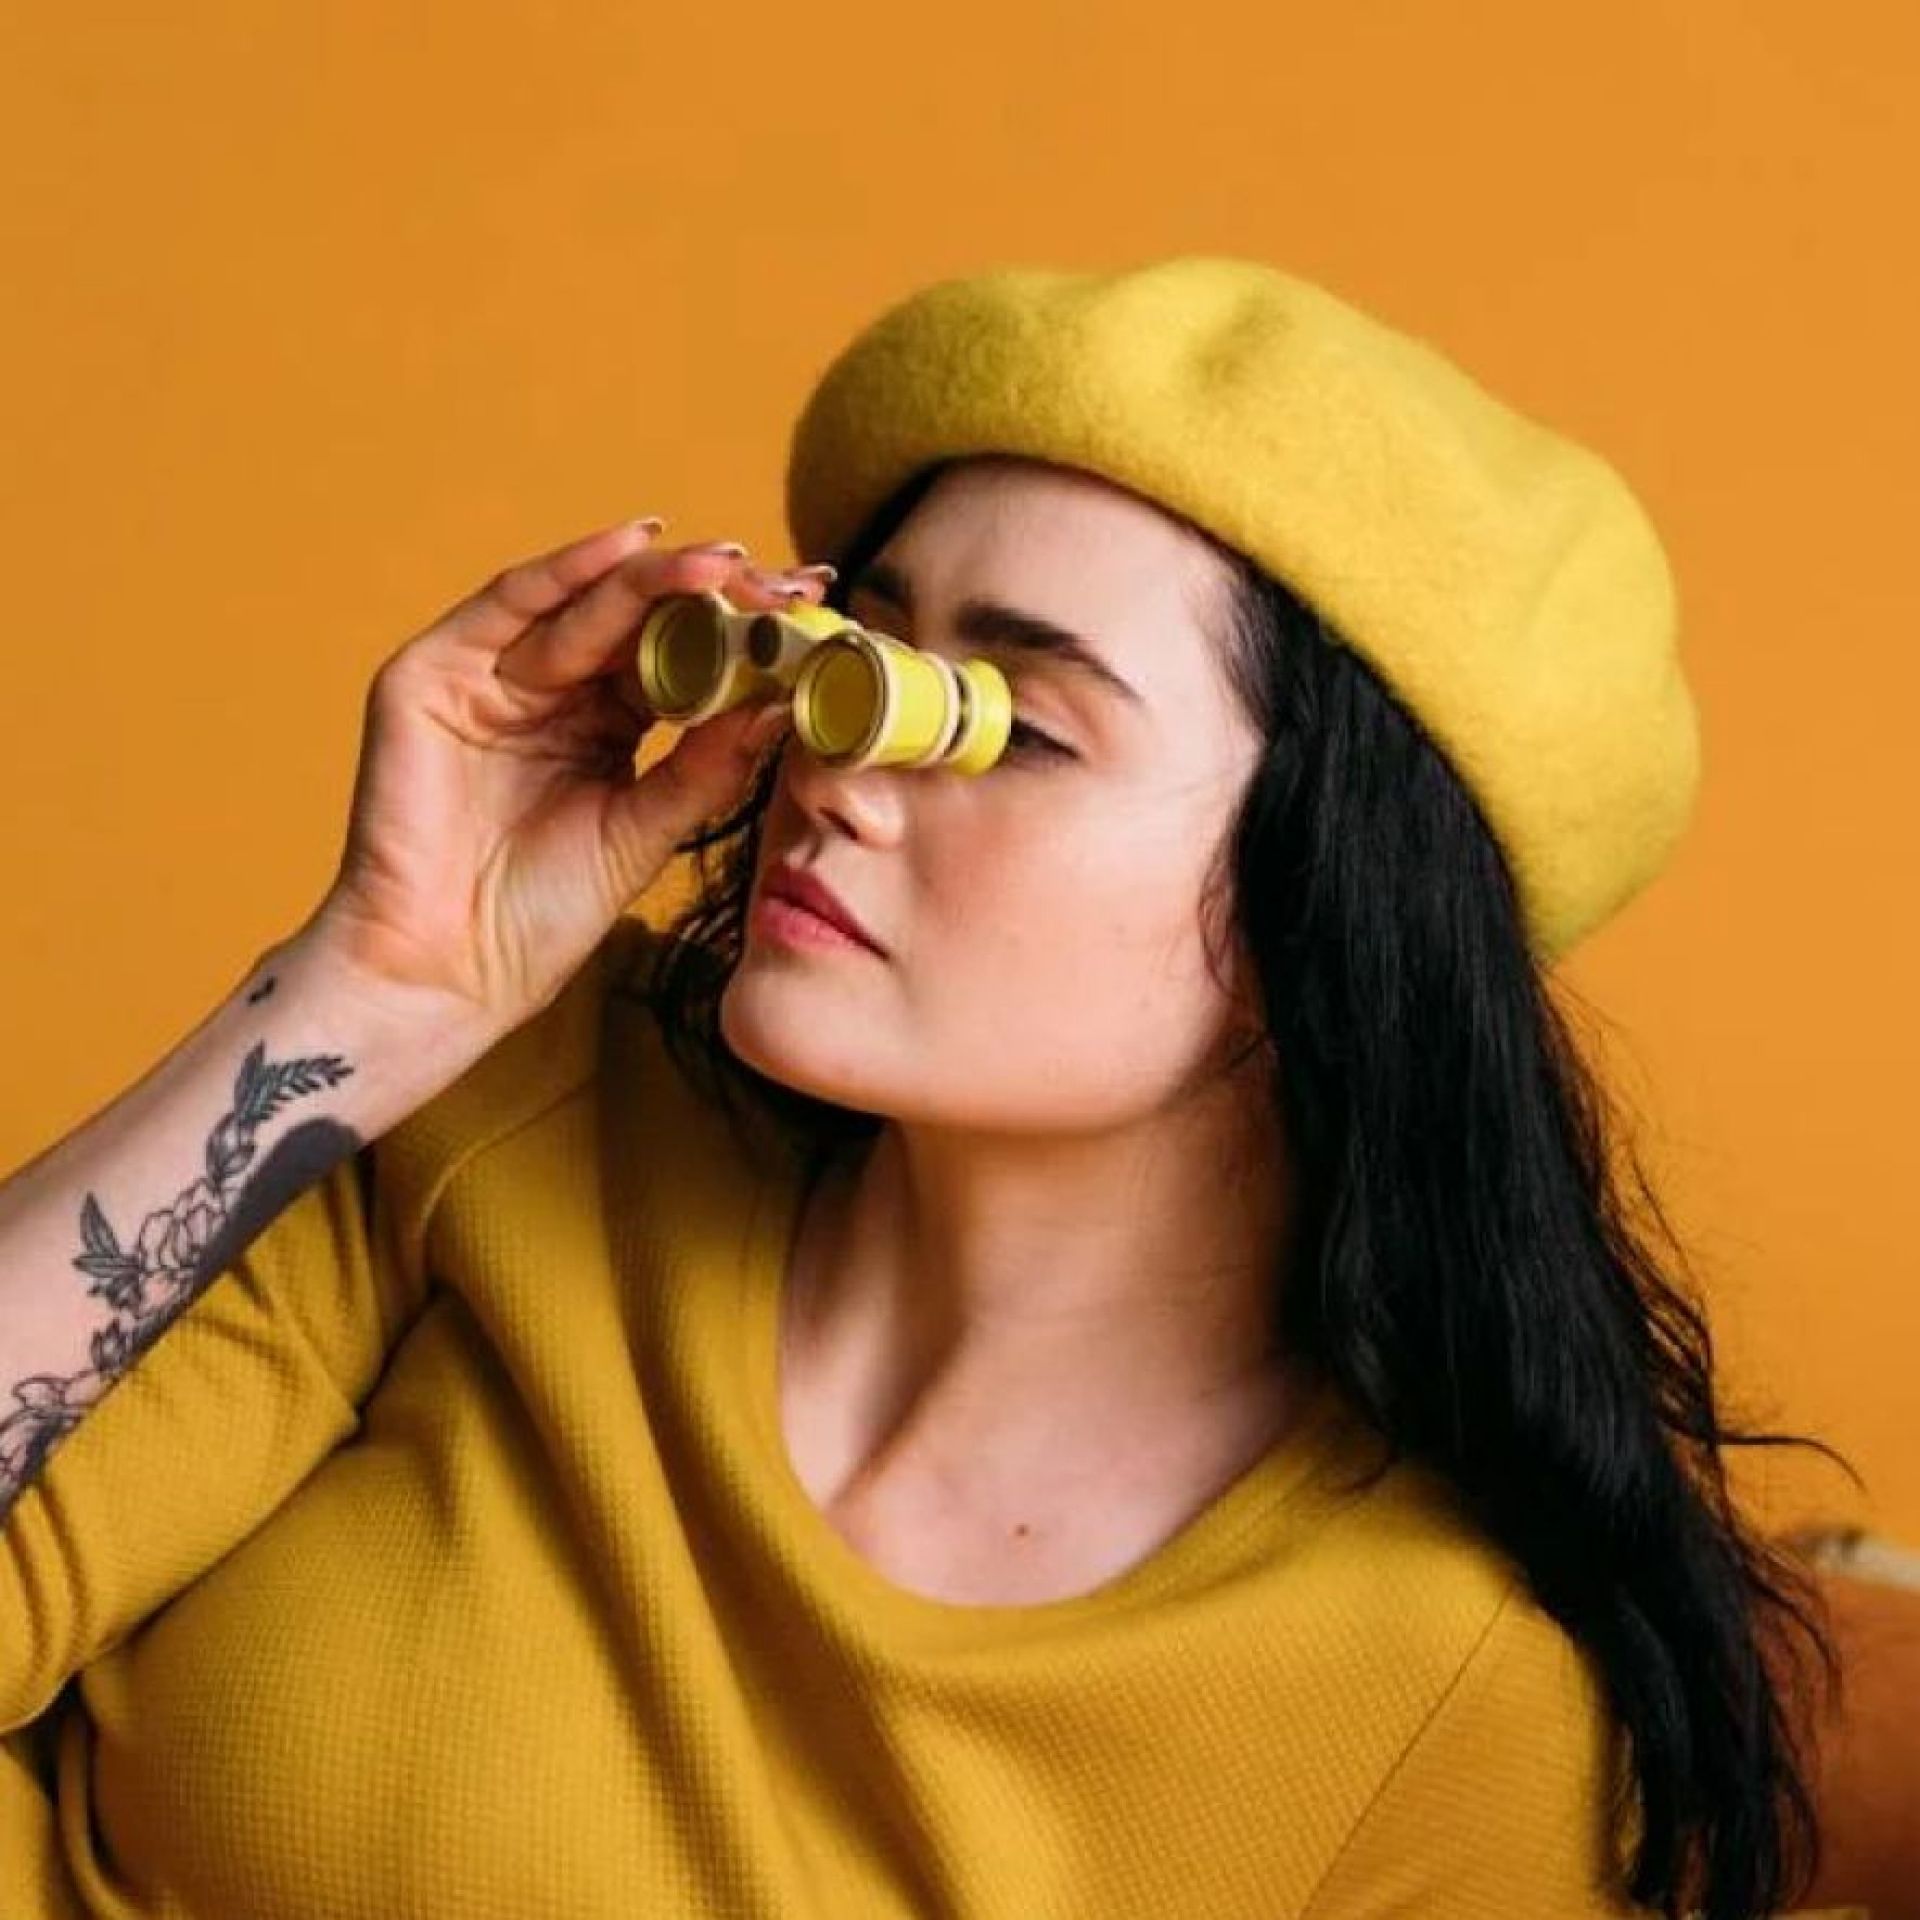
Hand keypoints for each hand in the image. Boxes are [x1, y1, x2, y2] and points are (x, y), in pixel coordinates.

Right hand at [298, 517, 828, 1036]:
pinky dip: (569, 570)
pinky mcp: (433, 673)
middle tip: (783, 582)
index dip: (742, 631)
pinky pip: (508, 603)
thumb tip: (781, 704)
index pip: (680, 656)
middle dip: (712, 594)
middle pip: (638, 618)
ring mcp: (487, 676)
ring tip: (725, 563)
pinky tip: (630, 547)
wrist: (448, 971)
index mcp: (605, 724)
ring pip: (584, 604)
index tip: (812, 611)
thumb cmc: (540, 914)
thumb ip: (704, 765)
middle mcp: (549, 688)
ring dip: (657, 576)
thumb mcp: (646, 829)